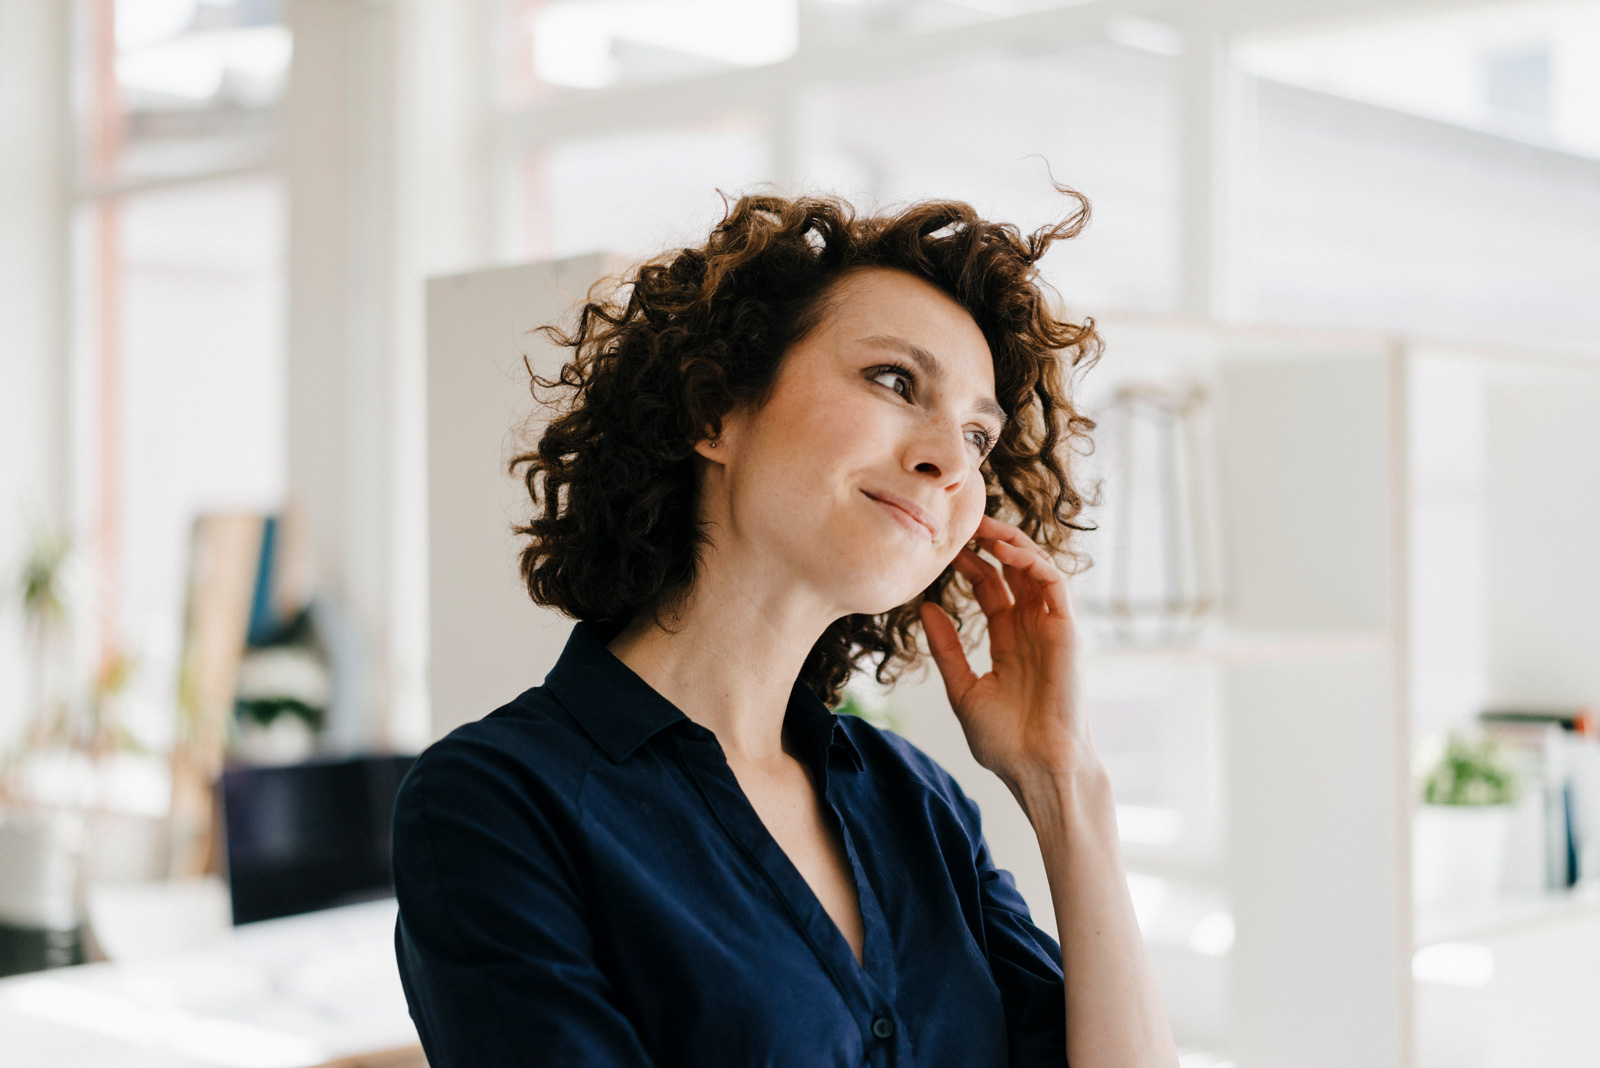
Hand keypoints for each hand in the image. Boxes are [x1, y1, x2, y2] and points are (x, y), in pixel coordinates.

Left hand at [919, 515, 1093, 798]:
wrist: (1035, 768)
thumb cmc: (1003, 741)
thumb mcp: (963, 689)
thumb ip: (946, 648)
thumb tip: (925, 607)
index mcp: (1009, 639)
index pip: (992, 586)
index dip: (971, 563)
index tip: (945, 545)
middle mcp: (1032, 628)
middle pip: (1014, 570)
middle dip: (992, 542)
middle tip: (964, 522)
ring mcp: (1051, 628)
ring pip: (1037, 570)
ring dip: (1014, 544)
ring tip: (985, 529)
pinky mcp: (1068, 633)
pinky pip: (1056, 586)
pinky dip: (1035, 563)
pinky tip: (1009, 552)